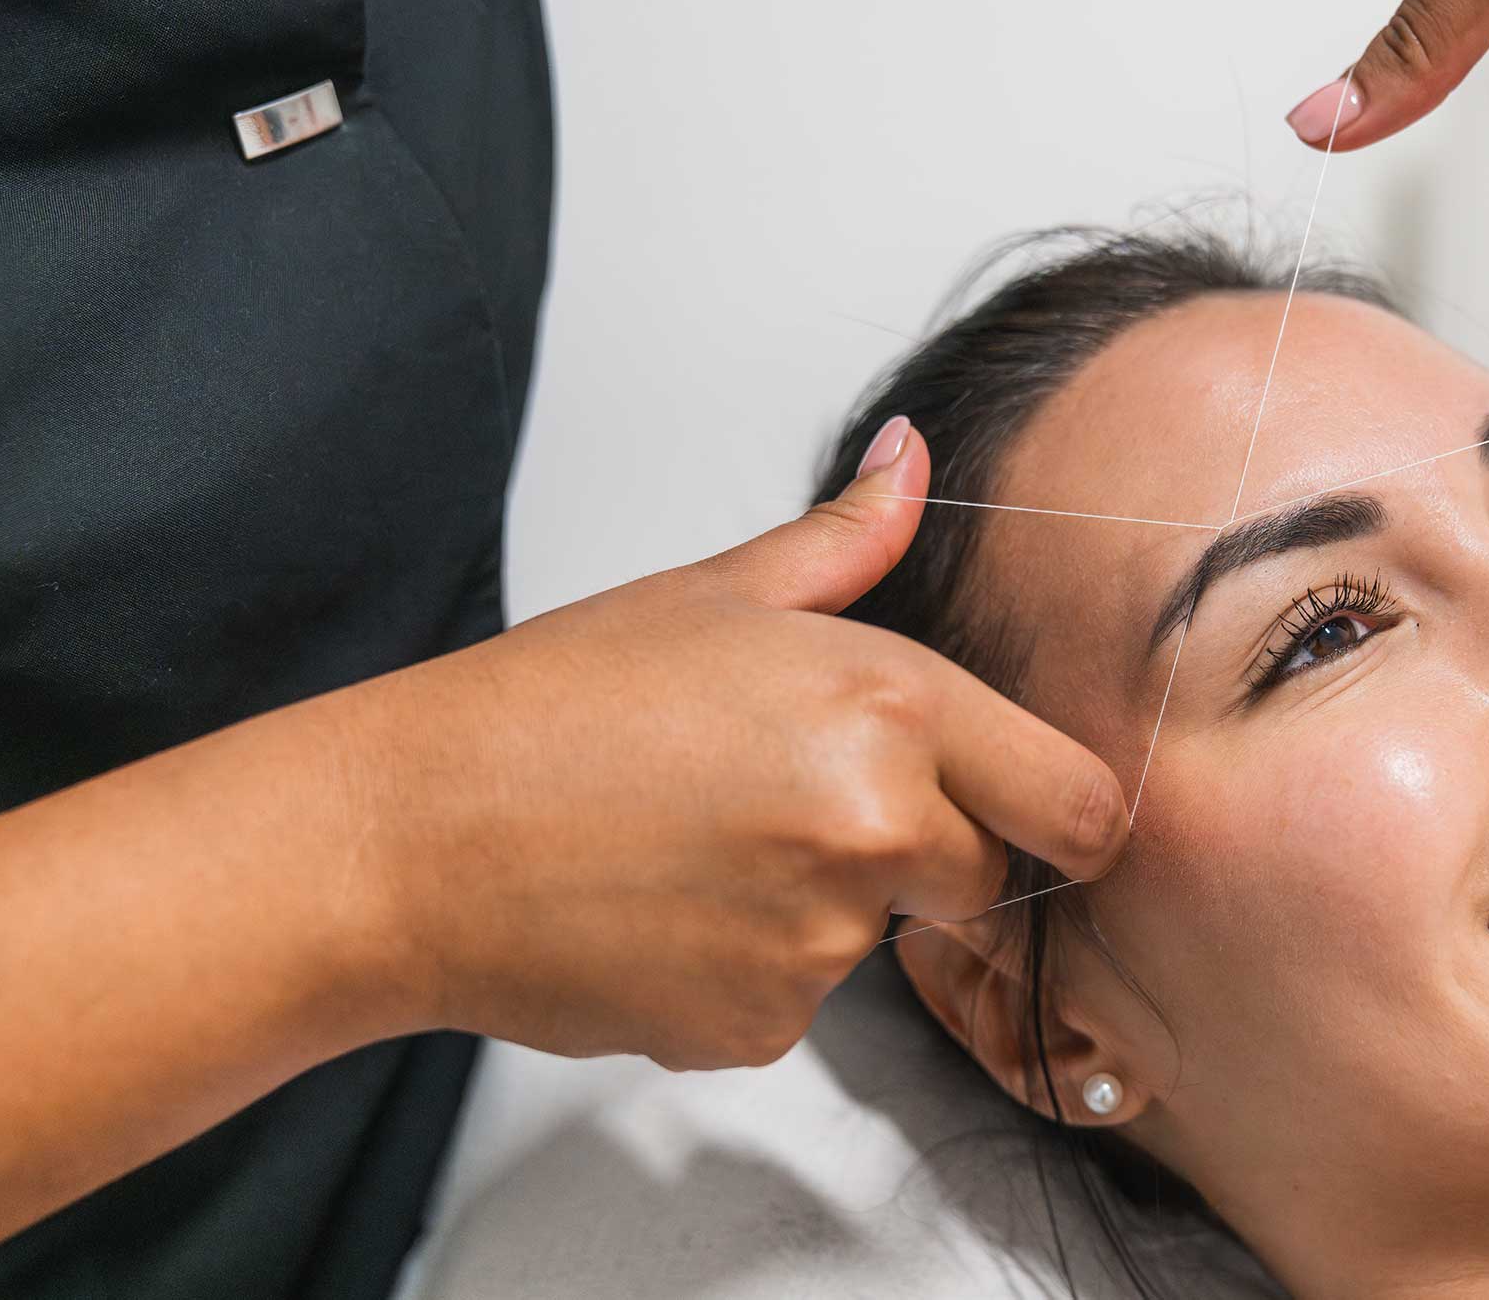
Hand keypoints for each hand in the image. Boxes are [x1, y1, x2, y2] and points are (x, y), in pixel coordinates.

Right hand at [367, 419, 1127, 1069]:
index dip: (1061, 811)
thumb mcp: (711, 595)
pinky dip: (752, 970)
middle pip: (989, 876)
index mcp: (888, 706)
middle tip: (800, 805)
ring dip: (825, 907)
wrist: (408, 836)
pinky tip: (667, 911)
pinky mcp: (758, 1029)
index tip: (1025, 809)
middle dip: (929, 851)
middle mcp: (876, 829)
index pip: (1080, 803)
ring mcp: (820, 944)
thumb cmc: (548, 707)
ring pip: (884, 938)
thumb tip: (911, 459)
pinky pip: (800, 1005)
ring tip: (702, 846)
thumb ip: (846, 539)